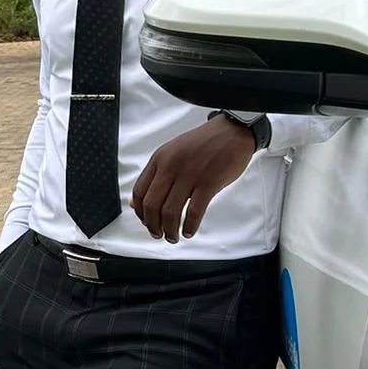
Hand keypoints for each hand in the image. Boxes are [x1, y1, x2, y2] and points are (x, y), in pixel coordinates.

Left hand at [130, 116, 257, 241]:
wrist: (232, 131)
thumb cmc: (204, 144)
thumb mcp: (172, 152)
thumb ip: (156, 175)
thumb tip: (135, 202)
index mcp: (160, 159)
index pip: (140, 191)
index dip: (140, 213)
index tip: (146, 222)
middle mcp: (171, 166)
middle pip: (152, 205)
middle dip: (153, 225)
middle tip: (158, 234)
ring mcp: (190, 175)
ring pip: (170, 212)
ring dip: (170, 230)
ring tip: (173, 237)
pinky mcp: (208, 183)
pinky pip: (193, 211)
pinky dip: (189, 226)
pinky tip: (189, 231)